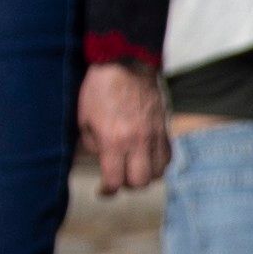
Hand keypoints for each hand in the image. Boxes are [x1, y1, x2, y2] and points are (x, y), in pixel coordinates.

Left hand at [78, 62, 169, 193]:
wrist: (126, 63)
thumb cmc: (100, 88)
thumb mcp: (84, 118)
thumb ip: (92, 144)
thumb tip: (101, 157)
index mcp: (113, 141)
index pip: (115, 181)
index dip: (108, 191)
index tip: (103, 190)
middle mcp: (137, 142)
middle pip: (140, 182)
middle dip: (128, 185)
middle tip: (119, 177)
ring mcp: (154, 135)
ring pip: (159, 172)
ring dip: (146, 175)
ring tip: (135, 168)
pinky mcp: (164, 127)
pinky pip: (168, 156)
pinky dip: (159, 162)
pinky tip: (148, 156)